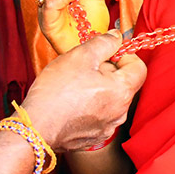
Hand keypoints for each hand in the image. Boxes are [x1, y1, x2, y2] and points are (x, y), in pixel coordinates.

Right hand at [20, 31, 145, 149]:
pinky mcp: (94, 136)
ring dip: (98, 88)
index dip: (125, 55)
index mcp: (122, 91)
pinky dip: (90, 105)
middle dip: (107, 71)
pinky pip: (99, 114)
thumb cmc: (56, 92)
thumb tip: (116, 37)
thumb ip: (104, 42)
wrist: (35, 128)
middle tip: (84, 66)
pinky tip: (71, 102)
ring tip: (74, 84)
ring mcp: (107, 127)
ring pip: (111, 99)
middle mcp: (120, 112)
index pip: (139, 67)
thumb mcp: (80, 56)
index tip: (107, 52)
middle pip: (123, 83)